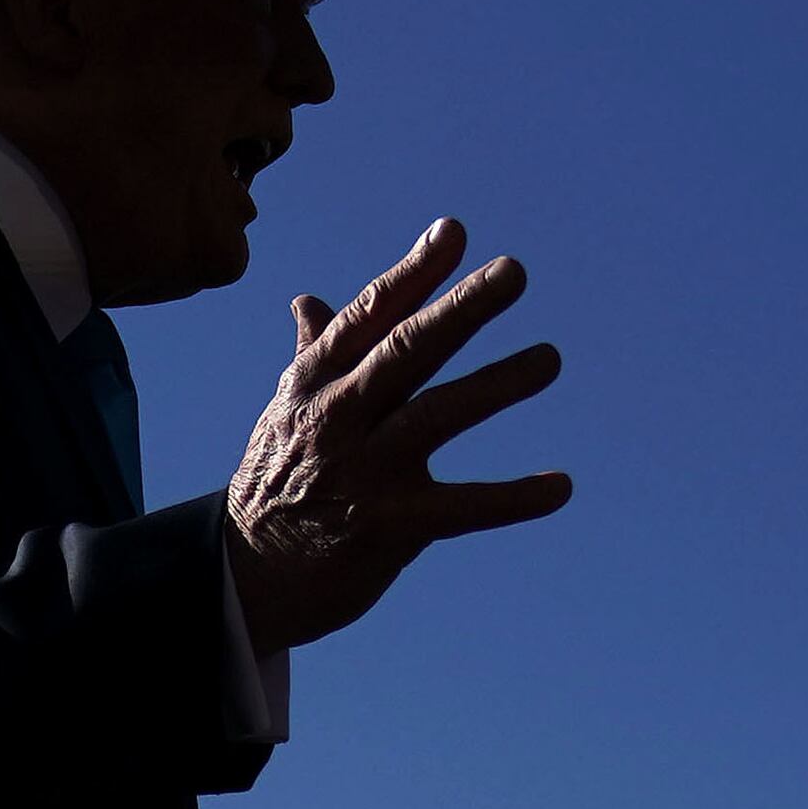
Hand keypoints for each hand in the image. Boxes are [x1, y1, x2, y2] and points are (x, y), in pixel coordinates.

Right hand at [224, 219, 572, 652]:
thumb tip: (308, 301)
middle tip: (513, 273)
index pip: (369, 316)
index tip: (452, 232)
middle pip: (406, 352)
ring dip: (496, 384)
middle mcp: (336, 417)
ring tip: (549, 359)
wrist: (246, 576)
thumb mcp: (286, 413)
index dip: (412, 274)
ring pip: (436, 415)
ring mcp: (362, 471)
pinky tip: (560, 488)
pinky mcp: (387, 527)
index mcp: (314, 382)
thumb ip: (313, 355)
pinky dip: (513, 498)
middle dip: (460, 309)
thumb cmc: (276, 483)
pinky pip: (462, 509)